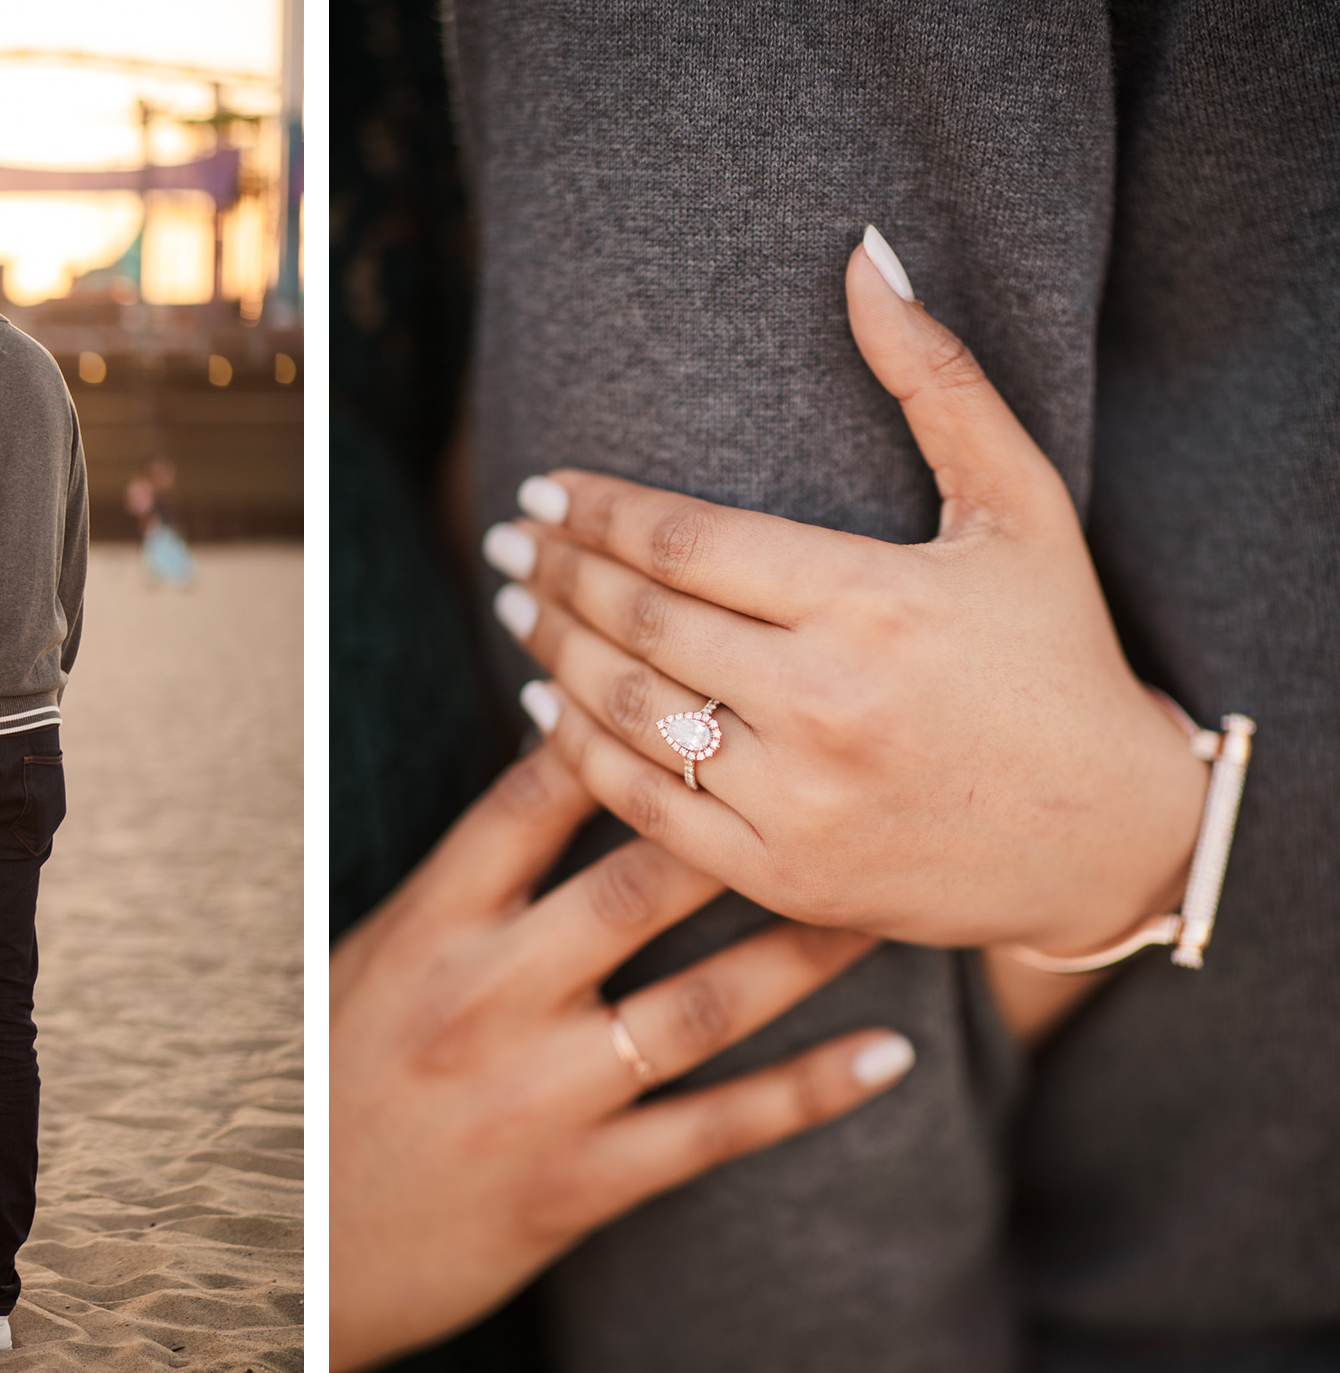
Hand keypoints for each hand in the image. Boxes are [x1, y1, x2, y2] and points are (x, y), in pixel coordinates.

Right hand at [331, 745, 909, 1372]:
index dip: (620, 728)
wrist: (298, 1255)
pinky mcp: (578, 1183)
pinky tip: (891, 1056)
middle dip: (745, 821)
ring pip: (703, 1001)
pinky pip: (717, 1129)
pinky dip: (811, 1091)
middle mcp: (487, 997)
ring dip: (808, 945)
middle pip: (640, 881)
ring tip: (891, 901)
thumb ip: (459, 886)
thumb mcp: (366, 965)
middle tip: (841, 769)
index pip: (531, 799)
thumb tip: (547, 774)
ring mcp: (538, 1093)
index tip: (704, 676)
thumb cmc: (331, 1086)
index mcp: (427, 929)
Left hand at [483, 230, 1206, 956]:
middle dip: (556, 574)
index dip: (597, 512)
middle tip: (504, 542)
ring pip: (629, 712)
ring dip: (552, 652)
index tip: (542, 490)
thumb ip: (939, 380)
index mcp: (872, 600)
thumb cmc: (1059, 654)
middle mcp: (827, 701)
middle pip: (641, 621)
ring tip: (513, 606)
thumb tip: (865, 256)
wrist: (1112, 837)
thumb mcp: (1020, 506)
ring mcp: (800, 797)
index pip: (686, 542)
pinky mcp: (783, 873)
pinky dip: (579, 754)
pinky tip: (542, 707)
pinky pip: (645, 808)